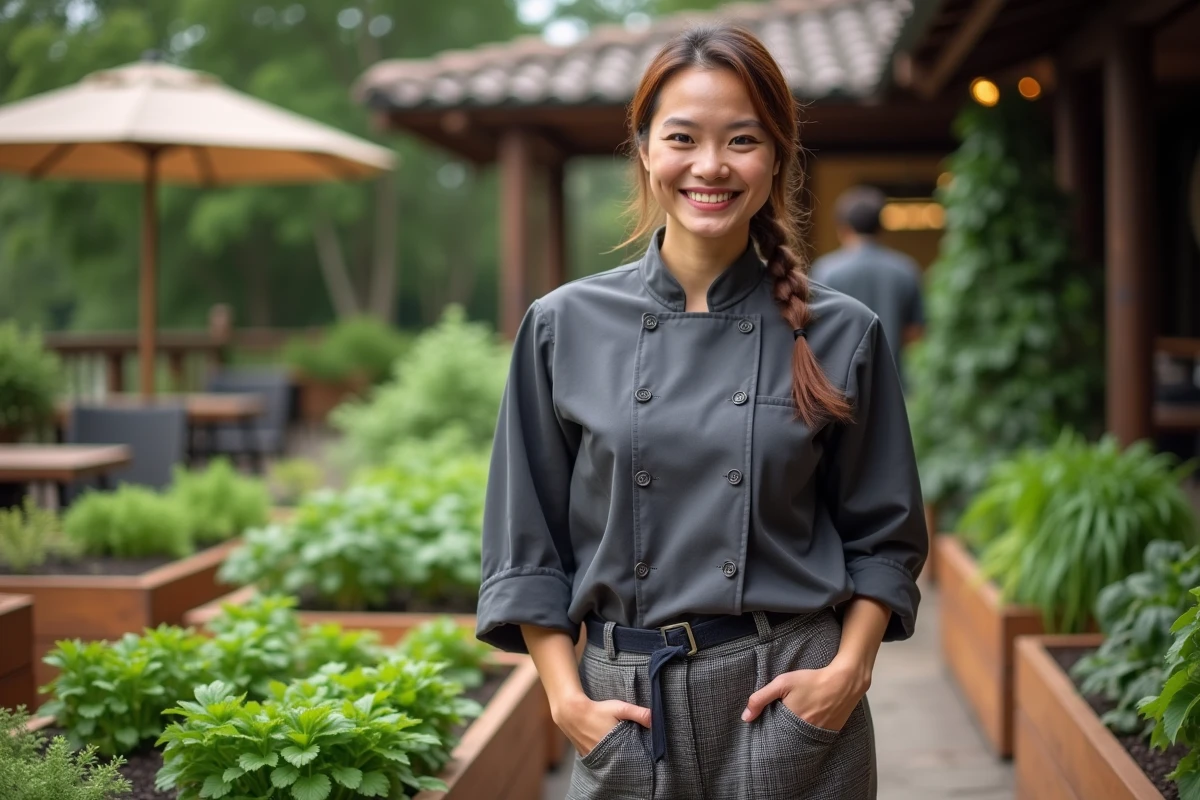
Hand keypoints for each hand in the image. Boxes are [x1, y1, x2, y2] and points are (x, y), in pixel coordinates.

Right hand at [552, 693, 651, 757]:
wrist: (572, 712)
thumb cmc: (597, 709)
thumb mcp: (620, 708)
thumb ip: (638, 713)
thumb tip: (655, 719)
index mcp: (615, 745)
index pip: (631, 756)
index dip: (638, 753)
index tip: (642, 749)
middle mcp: (605, 754)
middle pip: (621, 760)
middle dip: (627, 754)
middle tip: (631, 746)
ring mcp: (594, 756)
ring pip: (610, 760)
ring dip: (616, 755)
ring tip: (619, 746)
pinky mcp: (587, 755)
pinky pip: (600, 758)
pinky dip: (605, 754)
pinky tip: (607, 746)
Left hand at [740, 658, 869, 730]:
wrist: (844, 681)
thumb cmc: (812, 680)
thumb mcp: (782, 683)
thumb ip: (761, 698)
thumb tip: (745, 717)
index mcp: (791, 723)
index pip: (774, 738)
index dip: (768, 736)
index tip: (763, 734)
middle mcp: (805, 733)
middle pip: (787, 741)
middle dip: (781, 738)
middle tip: (777, 730)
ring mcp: (819, 735)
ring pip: (801, 741)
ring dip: (795, 737)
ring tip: (789, 729)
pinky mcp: (830, 733)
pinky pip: (815, 738)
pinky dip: (809, 734)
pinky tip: (807, 725)